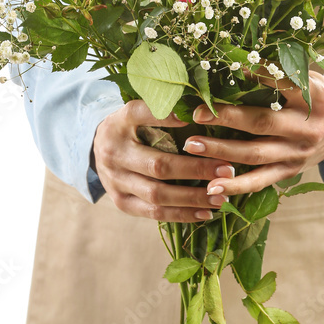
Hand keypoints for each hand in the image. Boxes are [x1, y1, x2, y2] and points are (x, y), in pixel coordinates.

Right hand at [91, 99, 235, 221]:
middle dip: (196, 169)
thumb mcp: (138, 110)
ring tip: (222, 197)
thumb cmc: (130, 126)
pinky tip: (205, 213)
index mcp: (120, 122)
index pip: (142, 114)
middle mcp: (115, 152)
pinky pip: (154, 213)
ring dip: (193, 198)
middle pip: (158, 165)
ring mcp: (116, 180)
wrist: (96, 148)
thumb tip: (201, 109)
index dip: (168, 117)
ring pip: (157, 194)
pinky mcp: (121, 202)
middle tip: (227, 169)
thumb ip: (162, 108)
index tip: (196, 118)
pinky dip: (181, 215)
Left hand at [182, 72, 323, 199]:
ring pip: (256, 155)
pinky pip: (260, 181)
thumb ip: (281, 72)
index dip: (256, 76)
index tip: (227, 70)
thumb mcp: (308, 76)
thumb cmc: (317, 95)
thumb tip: (237, 62)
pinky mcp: (290, 171)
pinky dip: (236, 185)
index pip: (282, 83)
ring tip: (192, 146)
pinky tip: (211, 187)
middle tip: (196, 113)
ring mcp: (297, 153)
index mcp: (313, 97)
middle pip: (262, 123)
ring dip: (221, 151)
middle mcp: (306, 127)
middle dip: (227, 118)